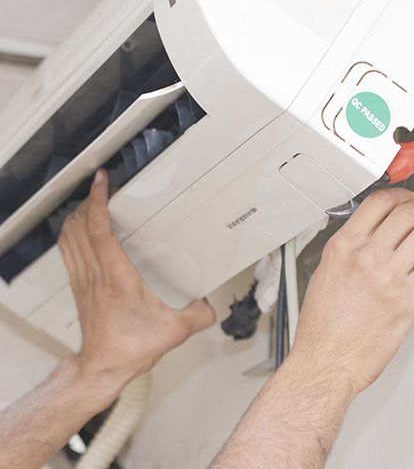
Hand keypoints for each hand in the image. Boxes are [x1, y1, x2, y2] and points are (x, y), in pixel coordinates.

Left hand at [58, 170, 215, 394]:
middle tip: (102, 188)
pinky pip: (67, 250)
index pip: (99, 231)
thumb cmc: (131, 348)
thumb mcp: (175, 332)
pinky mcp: (79, 286)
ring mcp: (83, 279)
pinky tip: (82, 228)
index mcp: (117, 278)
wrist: (102, 367)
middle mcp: (96, 274)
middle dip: (87, 200)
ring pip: (68, 236)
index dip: (97, 202)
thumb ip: (199, 316)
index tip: (102, 182)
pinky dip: (71, 232)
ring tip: (92, 202)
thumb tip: (210, 305)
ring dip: (77, 214)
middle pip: (79, 226)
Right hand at [294, 188, 413, 394]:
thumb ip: (347, 253)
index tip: (406, 198)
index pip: (376, 203)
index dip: (398, 194)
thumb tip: (368, 240)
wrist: (326, 360)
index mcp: (342, 247)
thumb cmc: (321, 326)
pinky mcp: (407, 299)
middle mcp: (365, 256)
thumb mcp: (323, 275)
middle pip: (406, 212)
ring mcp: (388, 276)